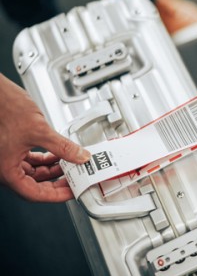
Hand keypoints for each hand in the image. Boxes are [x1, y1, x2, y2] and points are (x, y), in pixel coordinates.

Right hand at [0, 74, 89, 201]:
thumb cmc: (4, 108)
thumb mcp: (39, 130)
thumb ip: (62, 147)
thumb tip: (80, 157)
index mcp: (6, 170)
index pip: (34, 193)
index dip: (56, 196)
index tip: (72, 193)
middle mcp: (5, 167)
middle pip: (35, 184)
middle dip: (57, 182)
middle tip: (76, 180)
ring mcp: (8, 157)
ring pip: (34, 172)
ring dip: (54, 169)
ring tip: (72, 166)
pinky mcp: (12, 147)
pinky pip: (32, 160)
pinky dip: (47, 158)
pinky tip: (60, 154)